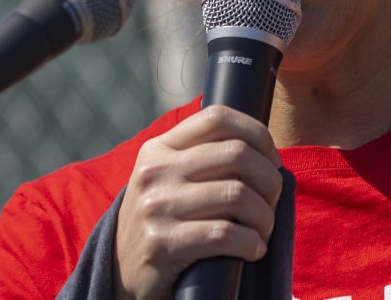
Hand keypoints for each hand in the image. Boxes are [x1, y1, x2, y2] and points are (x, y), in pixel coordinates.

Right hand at [113, 105, 283, 299]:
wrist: (118, 272)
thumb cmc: (160, 221)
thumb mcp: (167, 178)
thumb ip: (200, 156)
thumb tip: (261, 146)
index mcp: (159, 148)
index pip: (217, 118)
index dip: (257, 134)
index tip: (271, 160)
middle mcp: (155, 172)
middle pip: (237, 154)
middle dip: (269, 179)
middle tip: (271, 200)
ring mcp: (156, 207)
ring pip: (237, 194)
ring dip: (264, 216)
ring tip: (263, 229)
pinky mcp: (162, 244)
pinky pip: (225, 234)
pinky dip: (251, 243)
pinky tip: (253, 249)